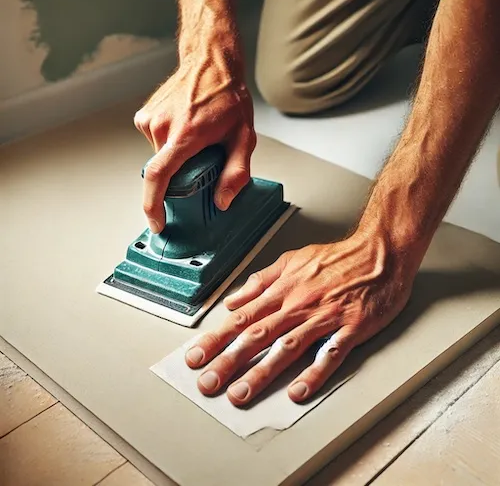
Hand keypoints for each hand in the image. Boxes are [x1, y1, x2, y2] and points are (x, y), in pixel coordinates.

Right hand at [134, 56, 255, 233]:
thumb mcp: (244, 137)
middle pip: (164, 171)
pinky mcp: (144, 116)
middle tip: (200, 157)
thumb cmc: (228, 97)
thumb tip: (223, 201)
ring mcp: (150, 120)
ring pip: (160, 157)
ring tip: (195, 136)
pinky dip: (168, 144)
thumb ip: (236, 172)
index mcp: (186, 135)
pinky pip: (155, 143)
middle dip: (180, 175)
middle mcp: (162, 127)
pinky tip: (184, 127)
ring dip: (176, 157)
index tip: (156, 223)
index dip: (153, 205)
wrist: (211, 62)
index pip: (159, 177)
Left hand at [185, 232, 417, 404]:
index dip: (217, 339)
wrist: (379, 252)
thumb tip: (234, 300)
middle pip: (257, 336)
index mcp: (283, 291)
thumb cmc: (336, 257)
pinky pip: (330, 353)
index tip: (196, 356)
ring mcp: (324, 318)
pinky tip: (299, 391)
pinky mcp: (350, 328)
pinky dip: (314, 373)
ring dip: (262, 372)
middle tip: (208, 383)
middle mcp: (298, 305)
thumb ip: (261, 281)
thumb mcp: (292, 260)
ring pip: (287, 348)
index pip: (242, 318)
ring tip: (241, 393)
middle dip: (229, 361)